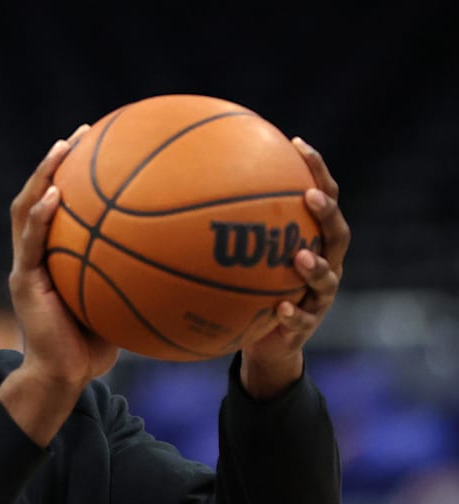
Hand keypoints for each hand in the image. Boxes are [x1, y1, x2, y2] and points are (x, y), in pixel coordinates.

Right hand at [0, 125, 119, 444]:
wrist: (63, 376)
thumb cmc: (95, 345)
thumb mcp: (120, 301)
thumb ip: (136, 273)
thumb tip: (184, 251)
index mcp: (54, 256)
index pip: (59, 206)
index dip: (72, 174)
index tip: (98, 144)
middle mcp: (36, 254)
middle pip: (38, 195)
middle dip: (56, 161)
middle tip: (81, 132)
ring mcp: (26, 266)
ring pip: (26, 209)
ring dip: (42, 175)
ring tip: (61, 148)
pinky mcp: (23, 282)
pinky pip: (30, 243)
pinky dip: (40, 217)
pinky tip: (54, 197)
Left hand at [240, 137, 350, 398]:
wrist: (265, 343)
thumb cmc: (249, 290)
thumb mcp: (239, 256)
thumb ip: (226, 226)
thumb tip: (182, 185)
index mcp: (311, 240)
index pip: (322, 197)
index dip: (316, 170)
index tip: (298, 144)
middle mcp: (324, 264)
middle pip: (337, 233)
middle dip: (326, 212)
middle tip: (310, 196)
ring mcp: (319, 296)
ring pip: (328, 278)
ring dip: (316, 266)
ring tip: (300, 256)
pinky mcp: (306, 325)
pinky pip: (303, 319)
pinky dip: (293, 312)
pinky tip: (281, 308)